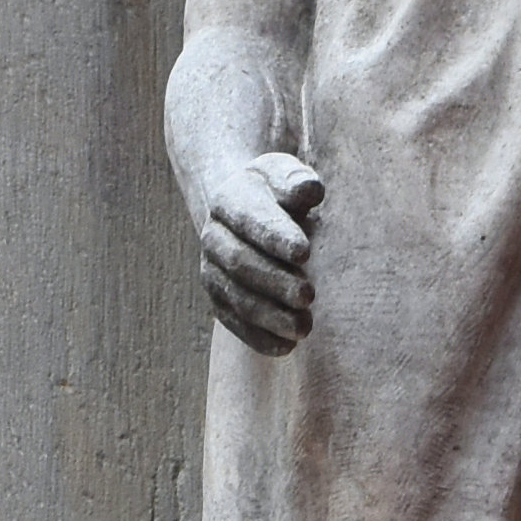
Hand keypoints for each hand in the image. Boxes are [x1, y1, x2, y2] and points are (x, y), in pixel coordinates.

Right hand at [198, 148, 325, 347]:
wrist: (246, 208)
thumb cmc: (276, 191)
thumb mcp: (285, 174)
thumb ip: (296, 180)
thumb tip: (307, 190)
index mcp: (229, 199)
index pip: (249, 218)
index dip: (274, 236)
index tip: (305, 252)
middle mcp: (213, 236)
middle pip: (239, 263)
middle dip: (275, 282)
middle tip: (308, 295)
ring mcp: (212, 270)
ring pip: (235, 297)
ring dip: (269, 316)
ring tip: (304, 327)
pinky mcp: (218, 298)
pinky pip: (233, 322)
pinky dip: (258, 337)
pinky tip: (286, 347)